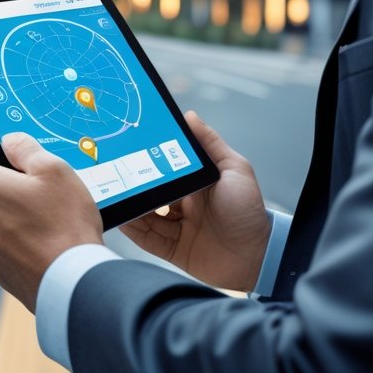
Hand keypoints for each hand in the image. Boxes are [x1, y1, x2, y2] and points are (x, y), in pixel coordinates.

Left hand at [0, 132, 102, 311]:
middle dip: (3, 180)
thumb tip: (9, 140)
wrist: (72, 281)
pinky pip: (3, 240)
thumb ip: (25, 148)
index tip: (4, 150)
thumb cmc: (64, 224)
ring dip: (11, 210)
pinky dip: (18, 236)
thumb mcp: (54, 170)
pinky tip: (46, 238)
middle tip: (37, 182)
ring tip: (47, 214)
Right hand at [119, 110, 270, 291]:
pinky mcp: (173, 249)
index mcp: (195, 183)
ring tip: (114, 195)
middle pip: (152, 191)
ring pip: (145, 215)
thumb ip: (211, 143)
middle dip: (135, 183)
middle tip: (115, 173)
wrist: (258, 256)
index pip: (165, 168)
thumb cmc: (250, 211)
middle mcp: (184, 203)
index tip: (130, 148)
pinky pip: (147, 238)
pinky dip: (133, 230)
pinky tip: (122, 219)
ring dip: (131, 206)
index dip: (149, 160)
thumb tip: (189, 115)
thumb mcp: (235, 169)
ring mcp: (177, 227)